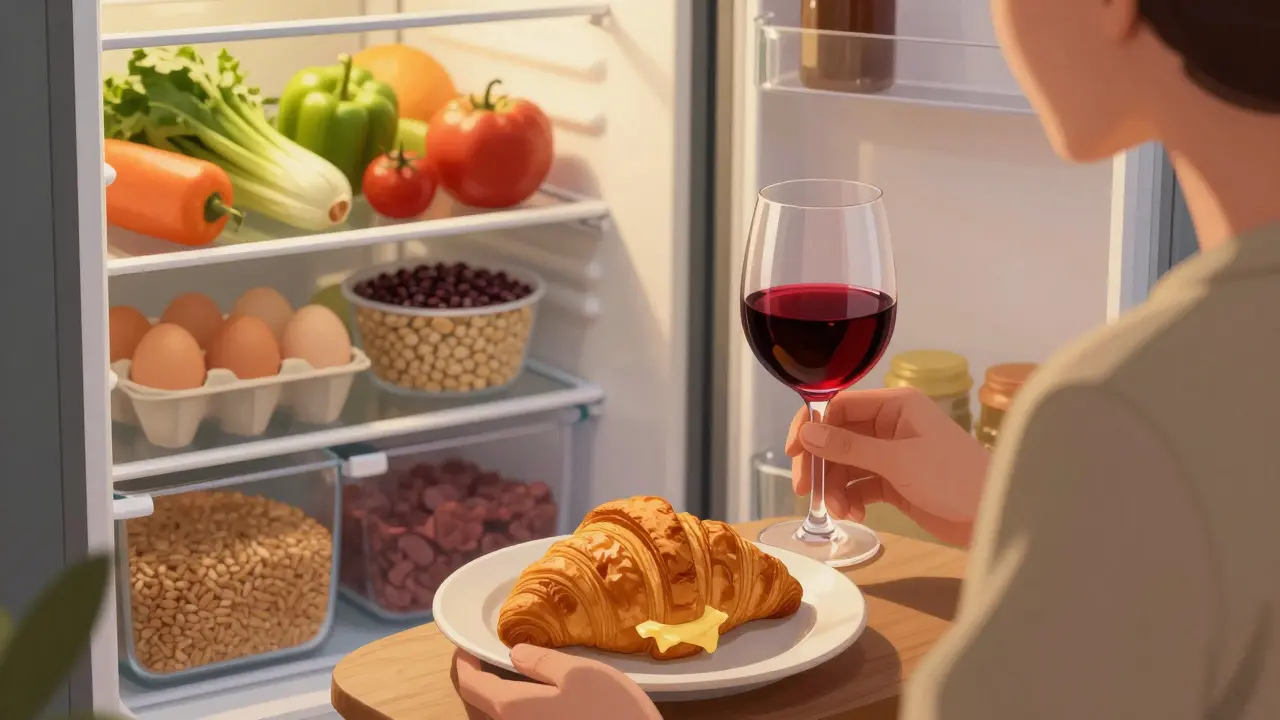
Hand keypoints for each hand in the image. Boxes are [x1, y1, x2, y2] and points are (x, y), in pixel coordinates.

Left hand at [455, 646, 660, 719]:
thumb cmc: (608, 712)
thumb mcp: (579, 673)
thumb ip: (542, 661)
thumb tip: (514, 654)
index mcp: (512, 708)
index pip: (471, 684)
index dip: (465, 662)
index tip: (466, 645)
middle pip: (487, 704)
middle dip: (487, 679)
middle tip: (499, 655)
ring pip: (508, 716)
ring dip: (508, 696)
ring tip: (524, 673)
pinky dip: (526, 709)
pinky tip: (548, 698)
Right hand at [786, 387, 988, 546]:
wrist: (994, 516)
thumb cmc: (953, 478)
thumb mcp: (898, 461)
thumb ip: (849, 448)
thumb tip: (806, 433)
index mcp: (895, 405)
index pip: (839, 405)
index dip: (812, 426)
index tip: (794, 452)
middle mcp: (891, 424)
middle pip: (838, 437)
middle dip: (821, 464)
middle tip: (806, 491)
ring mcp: (892, 453)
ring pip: (846, 464)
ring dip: (836, 487)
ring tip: (841, 512)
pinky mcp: (895, 481)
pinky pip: (861, 484)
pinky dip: (852, 498)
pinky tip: (856, 515)